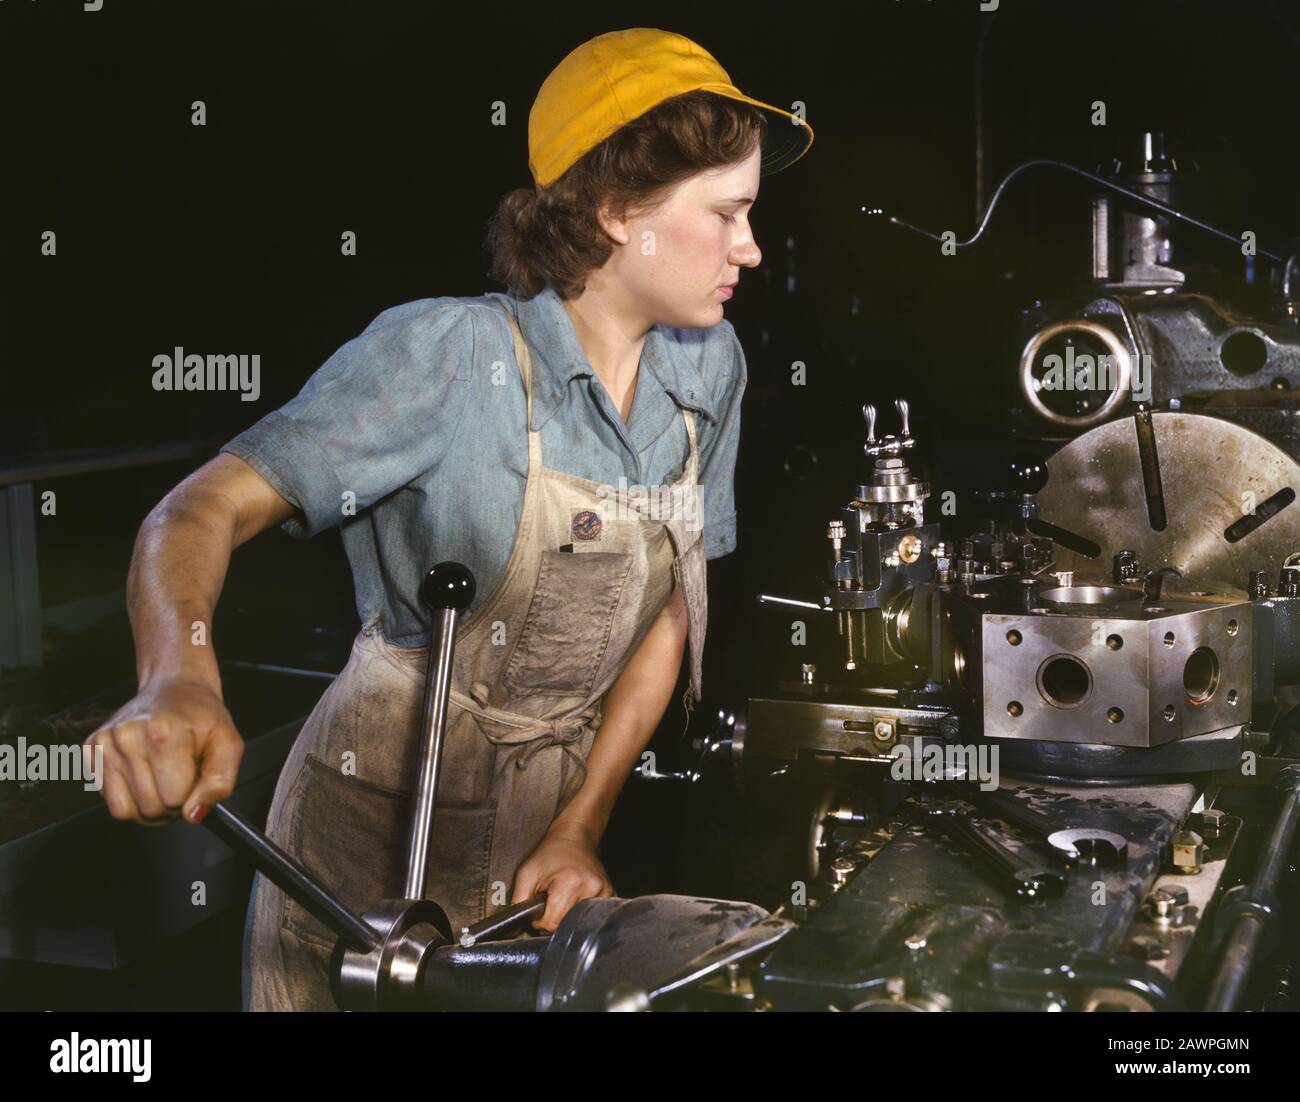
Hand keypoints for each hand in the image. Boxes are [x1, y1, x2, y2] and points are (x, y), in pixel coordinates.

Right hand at [85, 678, 243, 826]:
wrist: (175, 688)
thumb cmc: (201, 716)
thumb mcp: (228, 743)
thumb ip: (220, 781)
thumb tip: (195, 814)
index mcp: (164, 733)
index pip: (175, 799)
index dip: (191, 797)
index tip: (195, 779)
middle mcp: (128, 736)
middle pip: (149, 808)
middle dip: (170, 804)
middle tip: (180, 780)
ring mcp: (104, 743)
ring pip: (124, 811)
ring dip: (147, 806)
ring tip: (162, 780)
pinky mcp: (91, 749)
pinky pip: (107, 800)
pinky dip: (127, 796)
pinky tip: (143, 773)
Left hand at [511, 821, 614, 932]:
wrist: (574, 837)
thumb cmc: (549, 854)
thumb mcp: (526, 873)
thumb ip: (517, 902)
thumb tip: (515, 929)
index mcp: (571, 882)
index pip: (552, 924)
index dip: (540, 920)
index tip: (540, 905)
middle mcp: (592, 888)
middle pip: (566, 925)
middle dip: (553, 918)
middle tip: (550, 899)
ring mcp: (605, 892)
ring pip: (578, 923)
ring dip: (566, 915)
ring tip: (563, 896)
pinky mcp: (610, 894)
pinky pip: (590, 916)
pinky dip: (579, 912)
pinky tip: (575, 897)